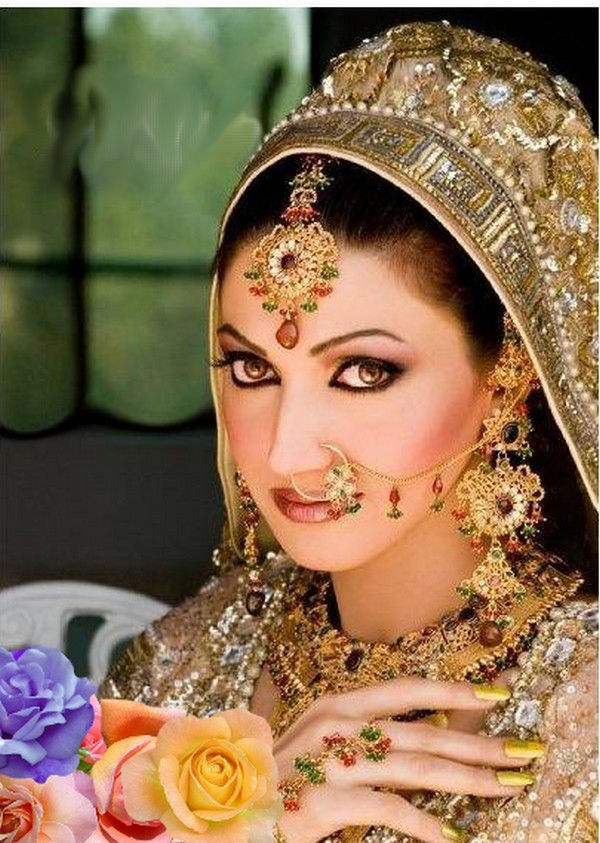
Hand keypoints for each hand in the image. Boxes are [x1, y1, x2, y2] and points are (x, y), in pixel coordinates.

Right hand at [274, 676, 539, 842]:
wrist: (228, 808)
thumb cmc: (279, 779)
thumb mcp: (323, 744)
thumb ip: (368, 737)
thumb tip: (431, 737)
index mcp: (338, 706)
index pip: (407, 688)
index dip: (453, 691)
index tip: (496, 694)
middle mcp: (335, 723)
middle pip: (422, 730)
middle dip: (477, 744)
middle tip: (521, 754)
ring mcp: (328, 760)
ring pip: (414, 766)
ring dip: (466, 779)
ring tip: (504, 786)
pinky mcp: (320, 801)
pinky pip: (387, 810)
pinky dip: (425, 825)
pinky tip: (453, 837)